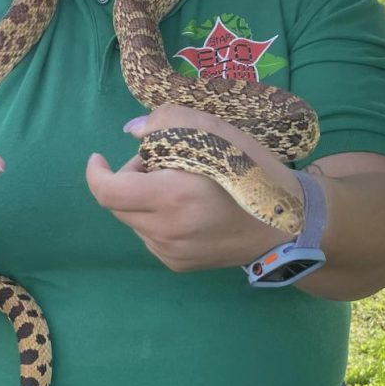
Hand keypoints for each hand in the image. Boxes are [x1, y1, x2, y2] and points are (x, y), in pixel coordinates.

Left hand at [85, 104, 296, 271]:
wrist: (287, 225)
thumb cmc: (254, 172)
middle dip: (131, 177)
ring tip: (181, 185)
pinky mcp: (178, 264)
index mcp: (172, 197)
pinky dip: (158, 218)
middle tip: (164, 162)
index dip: (97, 172)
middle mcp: (165, 231)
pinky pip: (150, 236)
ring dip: (144, 198)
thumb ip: (169, 121)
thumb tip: (132, 132)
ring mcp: (170, 252)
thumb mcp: (218, 131)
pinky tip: (189, 210)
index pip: (108, 192)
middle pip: (119, 203)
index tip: (99, 157)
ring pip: (134, 220)